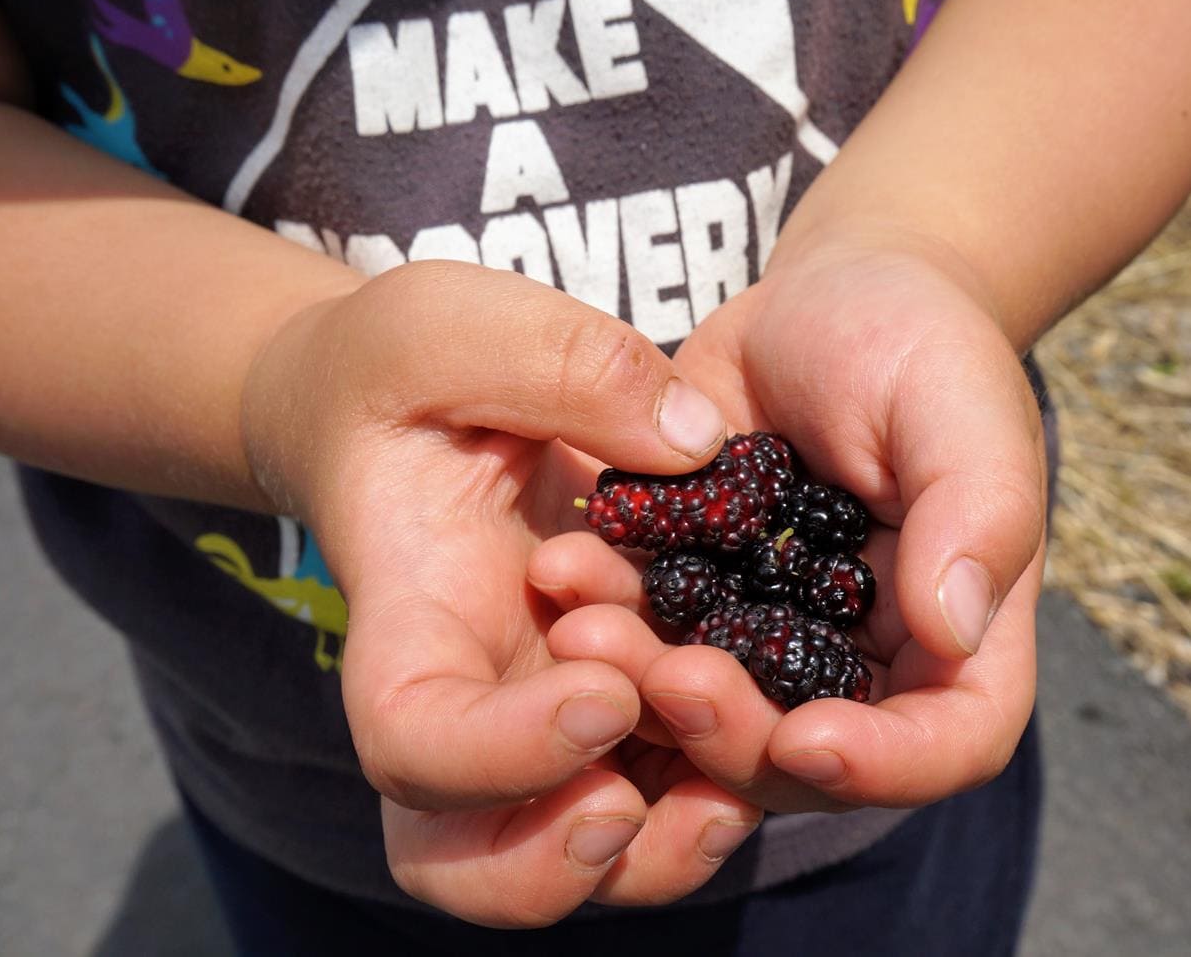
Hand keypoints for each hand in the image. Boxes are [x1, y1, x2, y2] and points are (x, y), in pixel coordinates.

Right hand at [240, 260, 760, 925]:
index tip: (602, 686)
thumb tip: (695, 440)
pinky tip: (791, 732)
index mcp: (409, 616)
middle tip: (643, 801)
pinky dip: (710, 786)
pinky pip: (650, 784)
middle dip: (555, 862)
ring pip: (570, 851)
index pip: (415, 738)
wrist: (399, 401)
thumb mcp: (458, 326)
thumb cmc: (405, 362)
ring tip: (750, 783)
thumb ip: (564, 367)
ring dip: (659, 851)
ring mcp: (532, 711)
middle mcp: (465, 696)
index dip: (500, 752)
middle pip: (467, 858)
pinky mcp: (604, 696)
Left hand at [532, 231, 1048, 814]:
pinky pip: (647, 631)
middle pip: (805, 754)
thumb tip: (953, 630)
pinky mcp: (695, 596)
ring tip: (585, 622)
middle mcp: (863, 661)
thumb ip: (979, 514)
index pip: (947, 743)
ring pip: (708, 708)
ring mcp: (769, 637)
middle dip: (733, 734)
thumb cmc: (917, 344)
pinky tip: (566, 568)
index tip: (807, 737)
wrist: (826, 301)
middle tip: (669, 679)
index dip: (885, 766)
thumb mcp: (961, 408)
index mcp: (958, 636)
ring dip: (643, 685)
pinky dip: (605, 614)